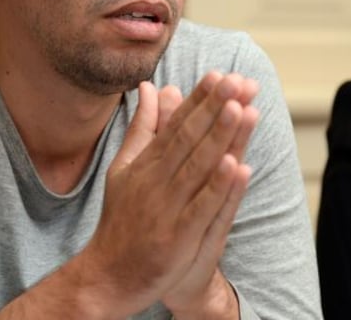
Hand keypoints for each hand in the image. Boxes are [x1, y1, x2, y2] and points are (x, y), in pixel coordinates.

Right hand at [79, 72, 258, 316]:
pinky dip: (218, 187)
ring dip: (221, 137)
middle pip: (190, 138)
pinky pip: (202, 207)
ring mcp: (167, 207)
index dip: (200, 99)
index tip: (220, 75)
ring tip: (241, 109)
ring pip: (198, 166)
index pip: (177, 124)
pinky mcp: (178, 236)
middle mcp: (156, 180)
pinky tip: (237, 165)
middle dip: (215, 108)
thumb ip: (142, 127)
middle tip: (238, 81)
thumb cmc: (122, 217)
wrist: (109, 274)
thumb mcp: (125, 166)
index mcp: (147, 162)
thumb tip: (151, 87)